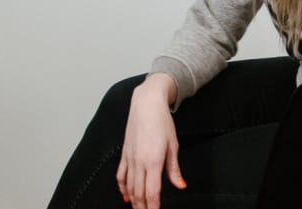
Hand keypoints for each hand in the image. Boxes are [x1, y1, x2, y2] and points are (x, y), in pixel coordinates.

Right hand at [116, 74, 185, 208]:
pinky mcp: (124, 154)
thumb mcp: (173, 145)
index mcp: (153, 161)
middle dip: (143, 207)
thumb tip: (180, 185)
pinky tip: (125, 196)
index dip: (153, 208)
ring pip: (129, 187)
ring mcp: (130, 158)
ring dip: (134, 201)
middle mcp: (139, 162)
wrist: (147, 104)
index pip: (152, 193)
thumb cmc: (162, 122)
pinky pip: (121, 176)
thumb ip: (174, 168)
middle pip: (139, 194)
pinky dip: (122, 188)